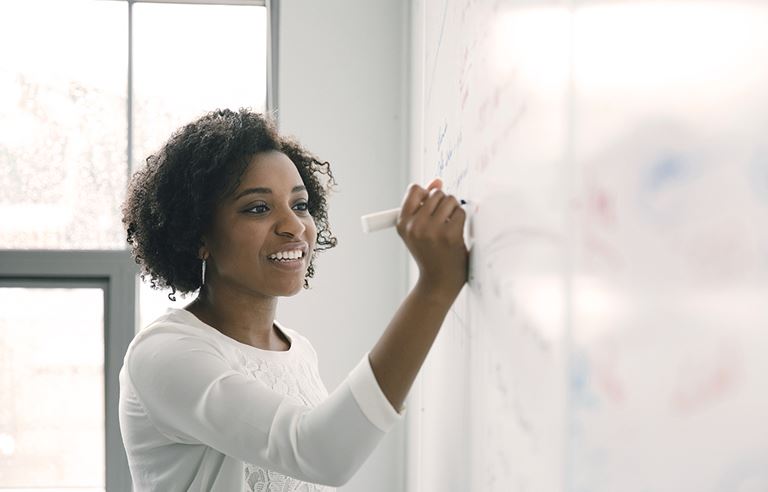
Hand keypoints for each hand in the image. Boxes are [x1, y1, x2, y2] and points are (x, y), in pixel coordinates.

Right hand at [395, 178, 467, 297]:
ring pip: (450, 200)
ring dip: (454, 210)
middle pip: (436, 193)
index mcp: (402, 223)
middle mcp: (414, 225)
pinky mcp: (449, 235)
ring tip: (449, 226)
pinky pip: (460, 213)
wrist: (438, 282)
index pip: (415, 190)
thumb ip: (424, 205)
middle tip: (443, 220)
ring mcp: (432, 230)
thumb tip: (437, 182)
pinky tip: (456, 233)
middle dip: (443, 202)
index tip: (432, 204)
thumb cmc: (429, 254)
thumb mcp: (417, 230)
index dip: (427, 194)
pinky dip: (461, 220)